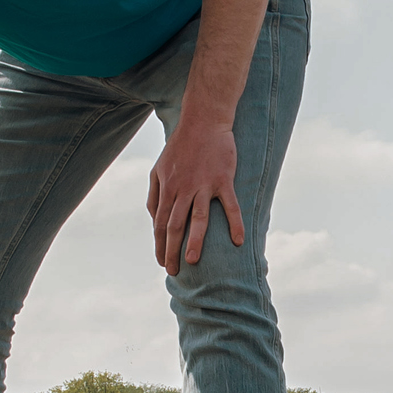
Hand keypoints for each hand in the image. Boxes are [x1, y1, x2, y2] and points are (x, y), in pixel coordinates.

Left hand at [146, 120, 243, 274]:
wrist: (203, 121)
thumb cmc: (180, 146)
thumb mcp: (158, 168)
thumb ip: (154, 195)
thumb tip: (154, 219)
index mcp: (167, 188)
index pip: (159, 223)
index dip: (159, 244)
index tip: (162, 262)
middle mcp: (182, 189)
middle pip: (174, 225)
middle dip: (171, 250)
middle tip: (173, 271)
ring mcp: (203, 185)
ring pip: (197, 218)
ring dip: (195, 241)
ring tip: (193, 261)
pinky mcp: (222, 180)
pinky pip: (229, 205)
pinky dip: (235, 223)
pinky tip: (238, 241)